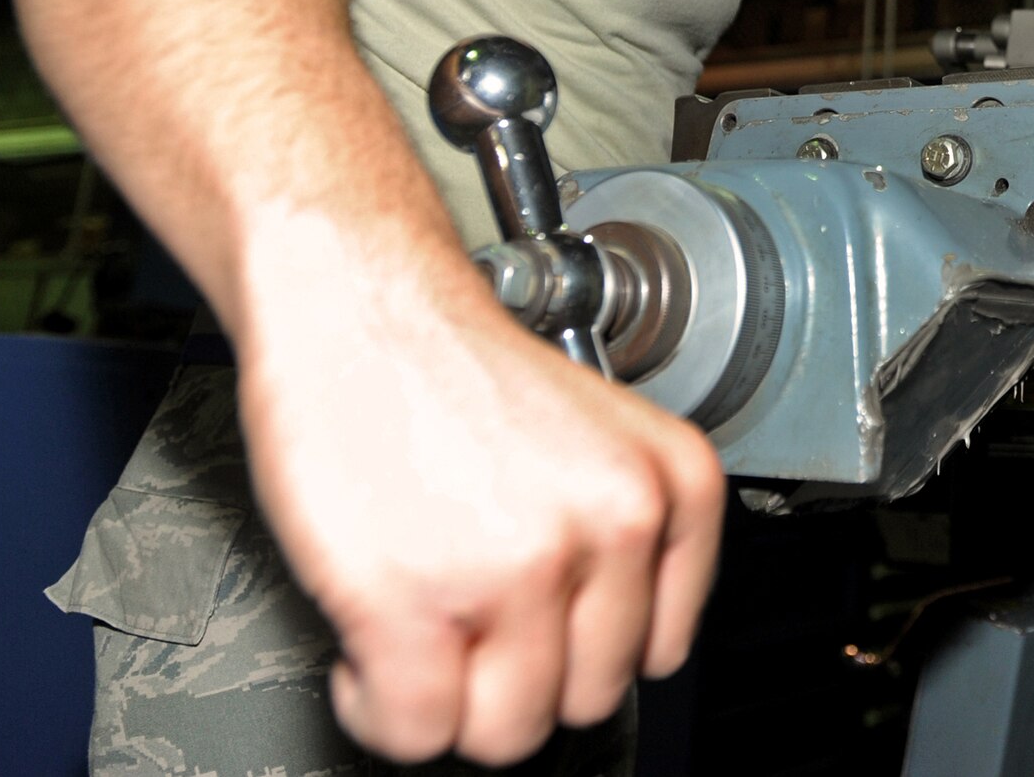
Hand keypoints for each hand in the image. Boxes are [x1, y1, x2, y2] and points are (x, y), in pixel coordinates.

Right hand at [234, 248, 725, 766]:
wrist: (359, 301)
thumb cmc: (451, 367)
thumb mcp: (597, 440)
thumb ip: (621, 540)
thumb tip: (605, 655)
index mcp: (674, 484)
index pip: (658, 651)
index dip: (579, 649)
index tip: (535, 629)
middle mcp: (616, 523)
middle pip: (586, 699)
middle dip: (515, 678)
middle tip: (463, 622)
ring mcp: (523, 565)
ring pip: (506, 732)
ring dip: (447, 700)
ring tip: (419, 628)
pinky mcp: (418, 601)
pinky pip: (414, 732)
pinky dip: (379, 708)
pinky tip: (370, 642)